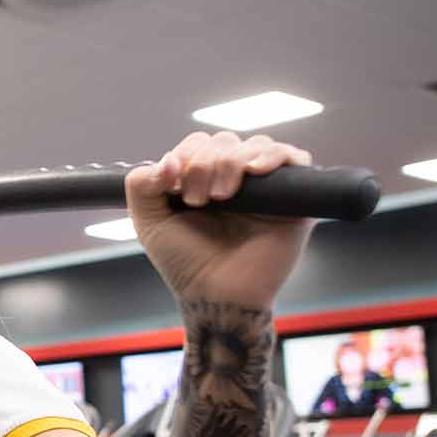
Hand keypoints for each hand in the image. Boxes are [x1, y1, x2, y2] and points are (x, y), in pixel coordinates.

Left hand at [125, 131, 313, 308]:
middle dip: (205, 163)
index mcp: (203, 179)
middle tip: (198, 199)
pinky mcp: (294, 200)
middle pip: (225, 141)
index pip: (198, 143)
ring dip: (231, 162)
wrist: (215, 295)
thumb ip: (141, 185)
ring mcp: (266, 188)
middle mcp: (236, 179)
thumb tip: (166, 160)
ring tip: (222, 195)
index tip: (174, 186)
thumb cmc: (185, 262)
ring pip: (256, 145)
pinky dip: (274, 155)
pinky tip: (254, 170)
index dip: (185, 155)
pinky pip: (295, 158)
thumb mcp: (149, 221)